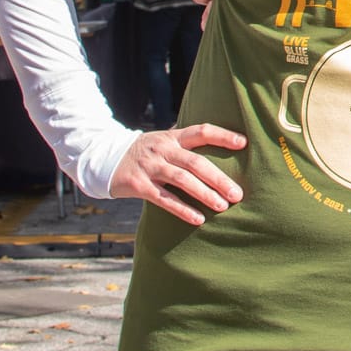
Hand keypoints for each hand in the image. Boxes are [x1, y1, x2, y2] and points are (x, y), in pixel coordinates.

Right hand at [107, 123, 247, 225]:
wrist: (106, 158)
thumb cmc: (146, 152)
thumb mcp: (164, 140)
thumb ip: (187, 141)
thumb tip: (221, 141)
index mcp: (173, 137)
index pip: (202, 131)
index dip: (223, 136)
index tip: (244, 143)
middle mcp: (163, 149)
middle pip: (196, 162)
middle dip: (219, 178)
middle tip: (237, 193)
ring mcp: (150, 167)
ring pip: (182, 180)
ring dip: (204, 194)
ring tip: (222, 206)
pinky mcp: (139, 185)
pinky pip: (164, 199)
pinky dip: (182, 209)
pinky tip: (198, 219)